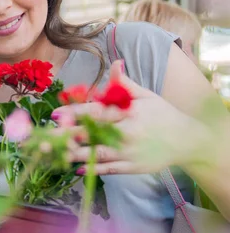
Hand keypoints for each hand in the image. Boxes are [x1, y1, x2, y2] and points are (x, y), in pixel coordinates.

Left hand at [53, 60, 208, 174]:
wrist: (187, 141)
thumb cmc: (162, 114)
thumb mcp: (146, 96)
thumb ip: (125, 83)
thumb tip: (115, 63)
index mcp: (128, 113)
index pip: (96, 112)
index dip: (74, 113)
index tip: (54, 114)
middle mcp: (127, 133)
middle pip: (92, 134)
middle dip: (67, 135)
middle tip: (45, 137)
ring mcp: (130, 152)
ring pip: (98, 154)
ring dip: (74, 154)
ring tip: (55, 153)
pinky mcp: (133, 167)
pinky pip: (110, 169)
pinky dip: (94, 169)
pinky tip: (77, 168)